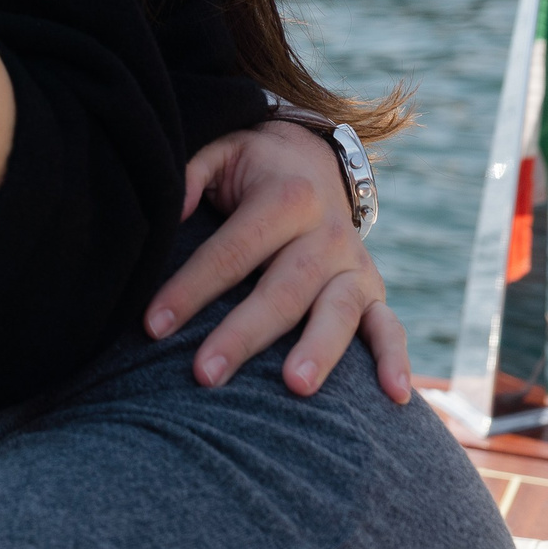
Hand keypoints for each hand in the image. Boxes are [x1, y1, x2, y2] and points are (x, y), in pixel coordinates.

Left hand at [147, 120, 410, 402]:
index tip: (152, 325)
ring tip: (294, 387)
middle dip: (241, 334)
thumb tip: (171, 213)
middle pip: (281, 290)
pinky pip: (389, 327)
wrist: (314, 162)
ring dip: (318, 349)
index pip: (231, 251)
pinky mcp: (374, 289)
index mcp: (285, 196)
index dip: (190, 289)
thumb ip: (192, 175)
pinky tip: (394, 395)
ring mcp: (354, 264)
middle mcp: (326, 232)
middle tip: (204, 374)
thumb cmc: (252, 170)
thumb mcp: (221, 153)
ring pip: (338, 311)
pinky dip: (395, 360)